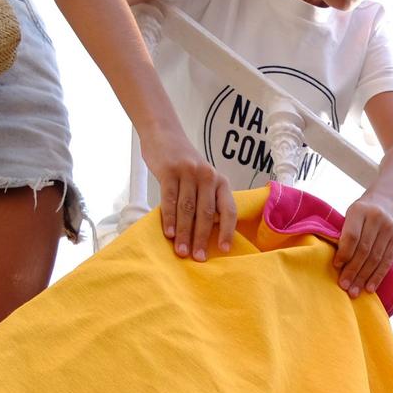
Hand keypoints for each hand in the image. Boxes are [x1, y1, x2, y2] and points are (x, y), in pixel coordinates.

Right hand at [144, 131, 234, 261]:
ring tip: (181, 251)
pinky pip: (170, 199)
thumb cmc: (184, 163)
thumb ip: (207, 199)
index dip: (228, 232)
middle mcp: (208, 176)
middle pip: (207, 214)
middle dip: (202, 239)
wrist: (164, 133)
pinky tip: (168, 233)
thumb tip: (208, 233)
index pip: (229, 210)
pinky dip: (169, 218)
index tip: (224, 250)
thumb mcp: (202, 178)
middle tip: (198, 258)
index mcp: (220, 181)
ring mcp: (188, 172)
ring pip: (188, 209)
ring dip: (184, 233)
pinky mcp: (169, 171)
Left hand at [334, 189, 392, 296]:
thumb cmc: (362, 212)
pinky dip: (377, 276)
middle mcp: (377, 219)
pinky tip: (370, 287)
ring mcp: (389, 230)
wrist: (387, 201)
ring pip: (375, 258)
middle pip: (364, 250)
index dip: (344, 253)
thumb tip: (337, 263)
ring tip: (355, 291)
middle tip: (344, 286)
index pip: (352, 236)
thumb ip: (345, 233)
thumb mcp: (351, 214)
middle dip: (353, 270)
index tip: (336, 267)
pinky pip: (387, 261)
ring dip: (364, 277)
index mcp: (360, 211)